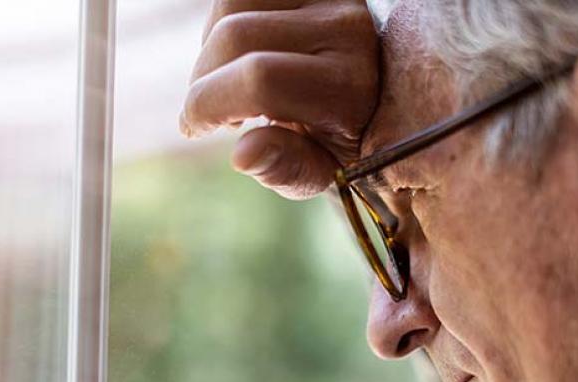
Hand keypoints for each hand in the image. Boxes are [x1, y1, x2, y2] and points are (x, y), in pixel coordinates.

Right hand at [180, 0, 380, 198]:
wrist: (382, 97)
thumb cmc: (340, 138)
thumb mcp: (321, 169)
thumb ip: (286, 167)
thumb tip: (243, 154)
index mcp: (350, 86)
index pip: (259, 80)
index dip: (208, 104)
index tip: (194, 127)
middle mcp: (347, 28)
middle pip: (234, 34)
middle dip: (202, 78)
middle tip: (208, 112)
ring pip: (232, 3)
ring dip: (209, 45)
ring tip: (226, 79)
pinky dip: (223, 21)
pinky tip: (238, 52)